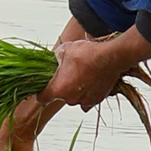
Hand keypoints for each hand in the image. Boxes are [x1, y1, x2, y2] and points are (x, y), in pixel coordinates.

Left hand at [0, 16, 88, 150]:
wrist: (110, 58)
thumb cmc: (87, 54)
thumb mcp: (65, 50)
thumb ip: (56, 58)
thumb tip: (55, 60)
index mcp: (58, 88)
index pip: (42, 98)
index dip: (41, 94)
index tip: (41, 91)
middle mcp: (70, 98)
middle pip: (60, 96)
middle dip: (62, 87)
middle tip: (67, 74)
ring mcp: (84, 101)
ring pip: (74, 99)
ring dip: (75, 91)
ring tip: (81, 76)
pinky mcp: (96, 100)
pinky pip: (87, 101)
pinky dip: (87, 94)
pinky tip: (89, 83)